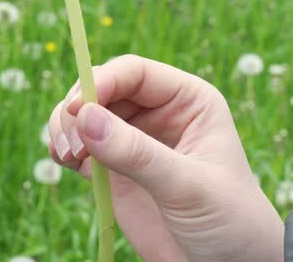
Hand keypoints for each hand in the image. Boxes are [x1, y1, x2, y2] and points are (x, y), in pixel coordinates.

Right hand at [47, 54, 283, 261]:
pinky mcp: (114, 170)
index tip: (78, 108)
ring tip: (67, 155)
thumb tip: (85, 117)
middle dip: (78, 108)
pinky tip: (63, 159)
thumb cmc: (229, 220)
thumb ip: (137, 153)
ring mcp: (133, 141)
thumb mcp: (187, 185)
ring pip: (85, 115)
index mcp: (188, 101)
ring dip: (65, 126)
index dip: (102, 81)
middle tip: (72, 144)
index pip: (135, 73)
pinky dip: (64, 147)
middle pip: (102, 88)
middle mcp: (158, 113)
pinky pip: (79, 146)